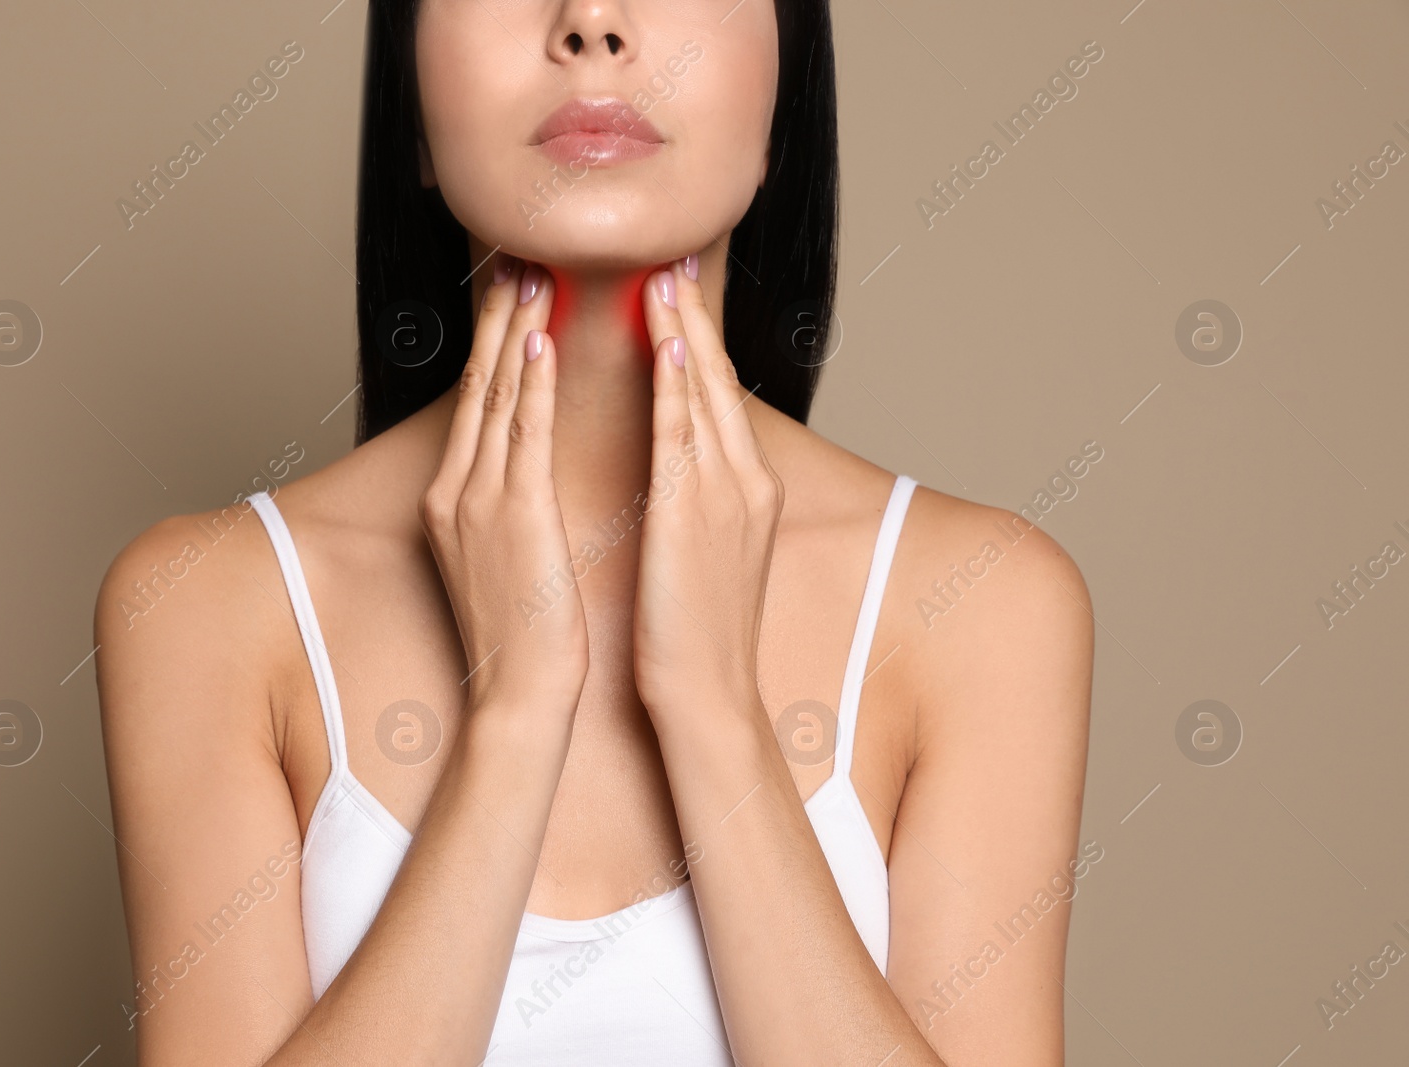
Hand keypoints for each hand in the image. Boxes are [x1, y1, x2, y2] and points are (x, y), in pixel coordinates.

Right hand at [419, 256, 588, 718]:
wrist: (520, 691)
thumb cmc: (523, 631)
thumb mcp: (500, 556)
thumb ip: (504, 505)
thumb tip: (523, 470)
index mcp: (453, 499)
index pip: (474, 404)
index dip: (491, 344)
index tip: (509, 298)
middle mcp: (457, 489)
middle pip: (475, 386)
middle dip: (495, 320)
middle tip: (516, 259)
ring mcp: (479, 500)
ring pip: (495, 397)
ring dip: (513, 330)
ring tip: (529, 276)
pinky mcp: (513, 515)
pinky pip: (521, 434)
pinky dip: (527, 383)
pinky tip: (536, 341)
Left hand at [631, 258, 784, 723]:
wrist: (707, 694)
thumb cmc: (695, 631)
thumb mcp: (705, 551)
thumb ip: (695, 499)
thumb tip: (672, 464)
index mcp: (746, 488)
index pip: (718, 396)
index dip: (698, 341)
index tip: (676, 293)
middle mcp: (746, 480)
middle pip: (719, 380)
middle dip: (695, 318)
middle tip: (673, 257)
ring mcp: (727, 495)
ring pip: (705, 395)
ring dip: (684, 332)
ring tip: (663, 276)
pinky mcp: (697, 515)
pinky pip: (685, 436)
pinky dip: (680, 387)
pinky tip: (670, 345)